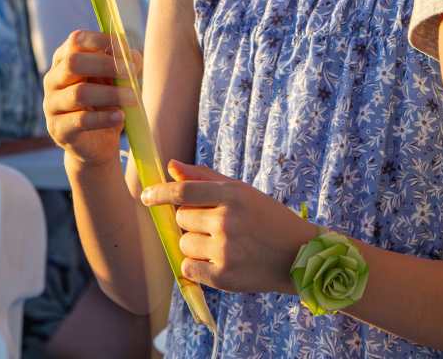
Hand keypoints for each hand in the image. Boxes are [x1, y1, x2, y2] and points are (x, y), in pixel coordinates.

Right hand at [43, 29, 138, 167]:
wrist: (97, 144)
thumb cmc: (107, 103)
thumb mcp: (117, 80)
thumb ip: (125, 65)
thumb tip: (132, 56)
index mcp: (65, 60)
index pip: (76, 41)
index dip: (100, 40)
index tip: (124, 48)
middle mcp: (53, 79)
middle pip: (73, 63)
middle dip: (105, 65)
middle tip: (130, 72)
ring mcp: (51, 105)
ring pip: (79, 93)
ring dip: (110, 94)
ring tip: (133, 98)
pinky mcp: (57, 129)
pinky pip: (80, 121)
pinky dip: (104, 118)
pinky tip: (120, 116)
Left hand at [140, 161, 319, 294]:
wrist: (297, 255)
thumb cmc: (267, 218)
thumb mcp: (241, 191)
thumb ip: (204, 178)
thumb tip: (171, 166)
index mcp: (232, 195)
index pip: (183, 192)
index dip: (159, 193)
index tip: (145, 196)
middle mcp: (227, 221)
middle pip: (182, 219)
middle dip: (190, 221)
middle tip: (214, 225)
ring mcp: (226, 250)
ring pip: (183, 244)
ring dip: (193, 244)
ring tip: (219, 244)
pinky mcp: (225, 277)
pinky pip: (188, 268)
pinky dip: (196, 266)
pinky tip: (217, 261)